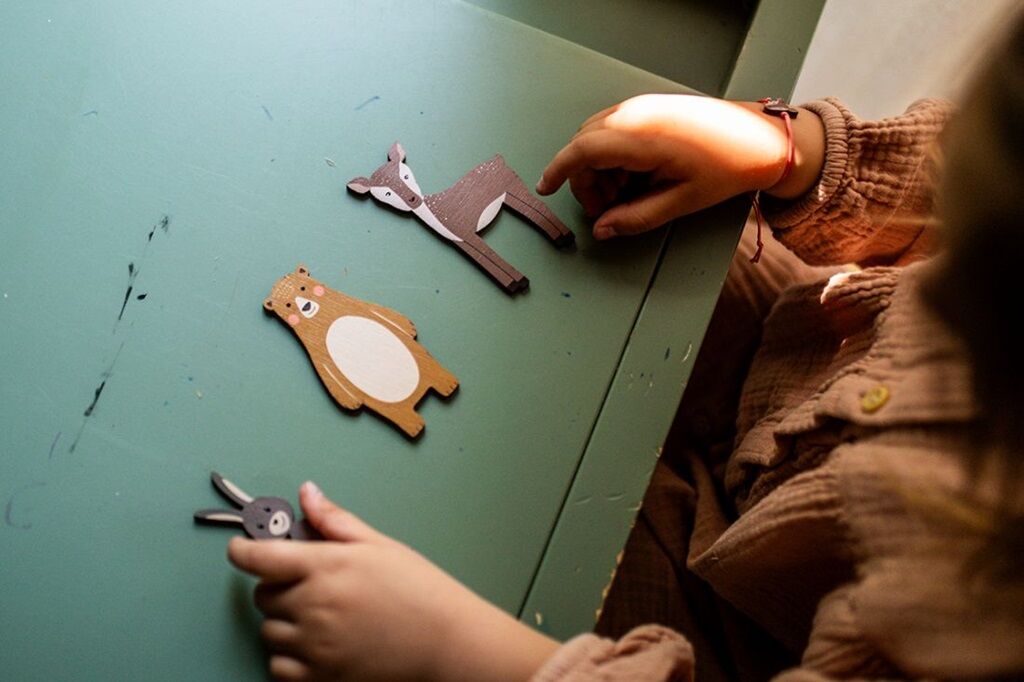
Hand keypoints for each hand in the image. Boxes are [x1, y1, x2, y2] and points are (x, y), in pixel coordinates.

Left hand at [228, 483, 559, 680]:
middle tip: (310, 582)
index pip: (258, 557)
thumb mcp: (379, 544)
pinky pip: (278, 667)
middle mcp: (313, 605)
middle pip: (262, 594)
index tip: (242, 548)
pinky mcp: (320, 677)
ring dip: (284, 620)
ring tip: (320, 614)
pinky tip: (315, 644)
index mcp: (325, 566)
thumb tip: (307, 494)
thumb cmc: (419, 591)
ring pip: (269, 630)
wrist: (446, 640)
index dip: (242, 549)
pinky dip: (288, 657)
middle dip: (278, 585)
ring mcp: (314, 645)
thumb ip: (335, 521)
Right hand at [536, 94, 823, 239]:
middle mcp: (635, 115)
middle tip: (606, 210)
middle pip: (585, 145)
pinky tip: (635, 176)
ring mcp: (644, 107)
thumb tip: (603, 231)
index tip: (546, 188)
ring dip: (600, 168)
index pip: (580, 151)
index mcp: (639, 137)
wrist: (765, 138)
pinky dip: (614, 154)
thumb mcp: (680, 202)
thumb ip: (635, 218)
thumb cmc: (729, 167)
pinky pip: (616, 128)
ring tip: (624, 196)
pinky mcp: (653, 107)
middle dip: (586, 180)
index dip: (558, 171)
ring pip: (598, 136)